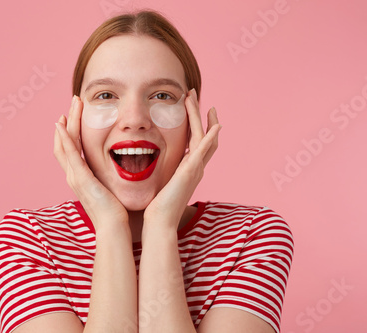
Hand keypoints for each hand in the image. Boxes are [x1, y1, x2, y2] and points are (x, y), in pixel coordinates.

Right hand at [54, 96, 127, 230]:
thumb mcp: (113, 189)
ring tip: (72, 105)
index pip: (72, 148)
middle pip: (64, 142)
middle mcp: (74, 175)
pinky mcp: (80, 178)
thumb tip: (128, 167)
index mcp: (82, 176)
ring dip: (68, 123)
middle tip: (75, 102)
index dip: (73, 130)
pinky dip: (64, 138)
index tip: (78, 114)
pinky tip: (62, 124)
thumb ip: (114, 177)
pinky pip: (69, 154)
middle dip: (69, 121)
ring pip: (65, 143)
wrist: (114, 228)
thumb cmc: (117, 211)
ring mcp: (74, 176)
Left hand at [144, 88, 220, 226]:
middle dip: (200, 115)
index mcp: (188, 169)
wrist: (158, 220)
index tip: (190, 107)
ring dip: (200, 117)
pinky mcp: (191, 171)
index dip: (195, 123)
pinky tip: (216, 124)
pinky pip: (205, 150)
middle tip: (194, 95)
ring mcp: (196, 169)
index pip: (196, 142)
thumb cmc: (156, 206)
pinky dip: (212, 136)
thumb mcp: (160, 182)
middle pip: (204, 136)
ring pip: (204, 137)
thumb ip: (161, 172)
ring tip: (194, 99)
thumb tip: (149, 164)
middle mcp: (196, 168)